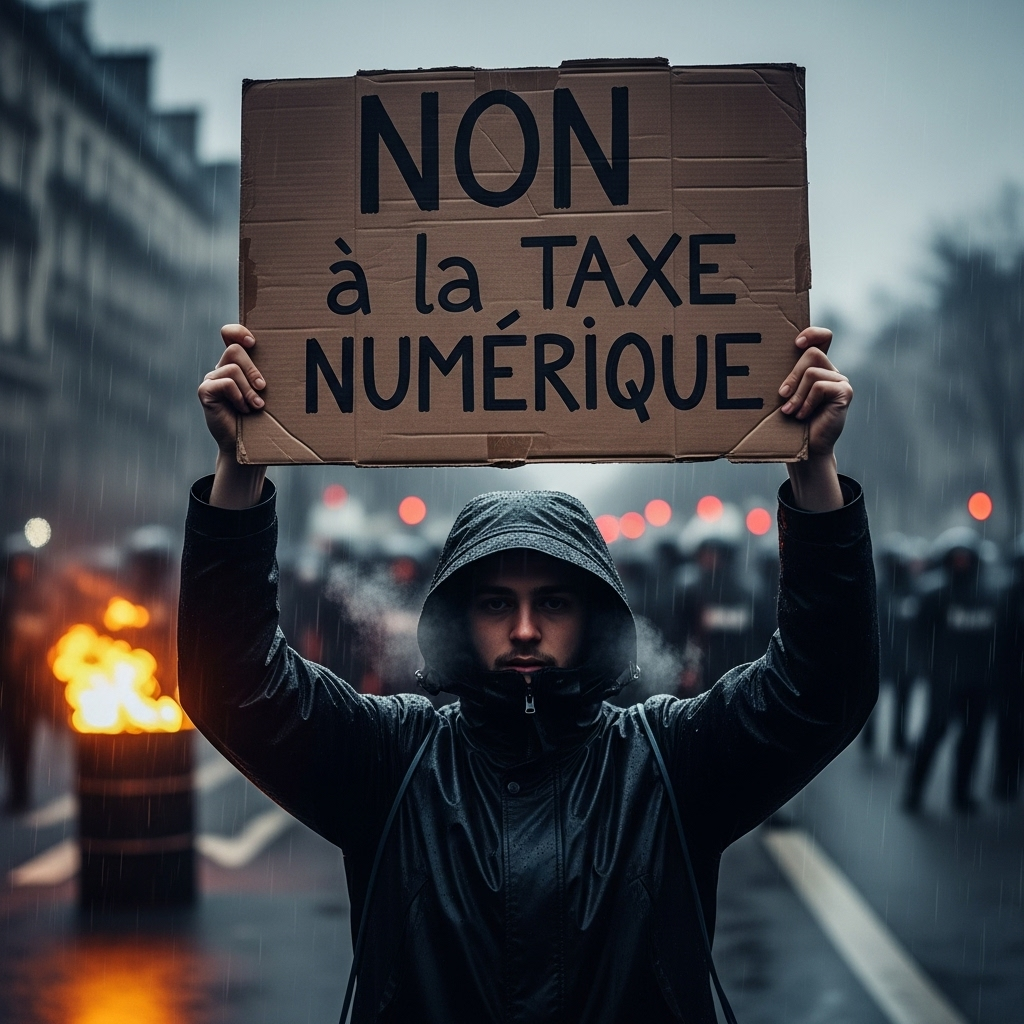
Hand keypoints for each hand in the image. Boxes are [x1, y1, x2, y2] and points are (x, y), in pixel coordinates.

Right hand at [198, 324, 265, 453]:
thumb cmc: (261, 417)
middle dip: (253, 369)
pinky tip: (243, 409)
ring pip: (232, 368)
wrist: (246, 443)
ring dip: (248, 389)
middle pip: (235, 350)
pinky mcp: (205, 392)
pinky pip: (224, 383)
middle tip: (263, 387)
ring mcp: (211, 379)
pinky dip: (238, 396)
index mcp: (236, 364)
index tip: (253, 342)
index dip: (238, 331)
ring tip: (256, 406)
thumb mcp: (266, 392)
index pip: (230, 334)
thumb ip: (268, 375)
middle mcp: (222, 368)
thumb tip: (294, 360)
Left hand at [778, 327, 851, 511]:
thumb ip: (781, 379)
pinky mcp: (844, 392)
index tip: (796, 343)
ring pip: (812, 371)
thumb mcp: (782, 397)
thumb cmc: (788, 424)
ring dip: (797, 394)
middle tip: (781, 396)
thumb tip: (749, 361)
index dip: (812, 333)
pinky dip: (807, 402)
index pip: (822, 337)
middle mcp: (830, 371)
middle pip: (811, 353)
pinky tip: (802, 415)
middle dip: (792, 375)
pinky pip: (820, 386)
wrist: (804, 450)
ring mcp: (840, 381)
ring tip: (791, 411)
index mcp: (816, 368)